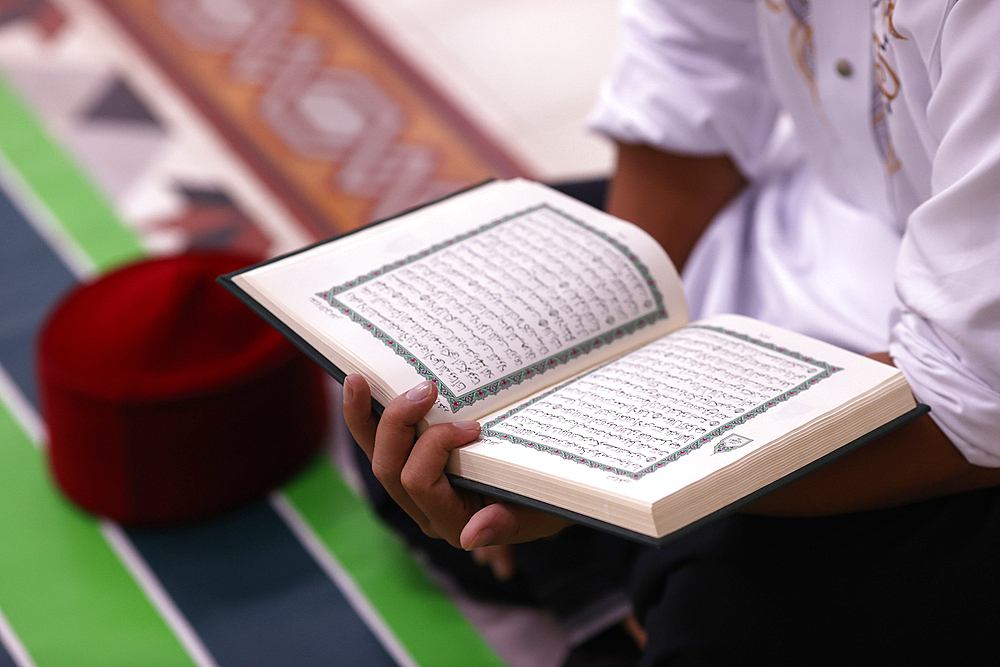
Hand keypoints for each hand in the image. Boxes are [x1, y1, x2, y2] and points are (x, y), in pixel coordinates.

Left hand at [342, 374, 570, 549]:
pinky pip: (378, 444)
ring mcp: (413, 488)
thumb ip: (506, 525)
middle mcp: (424, 508)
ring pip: (375, 455)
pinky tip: (357, 385)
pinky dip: (364, 417)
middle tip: (428, 387)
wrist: (548, 490)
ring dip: (365, 418)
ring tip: (358, 379)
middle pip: (389, 468)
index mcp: (450, 520)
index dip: (436, 447)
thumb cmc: (547, 499)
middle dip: (400, 423)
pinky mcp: (411, 465)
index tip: (474, 426)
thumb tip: (471, 536)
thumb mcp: (539, 513)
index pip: (420, 482)